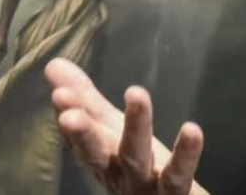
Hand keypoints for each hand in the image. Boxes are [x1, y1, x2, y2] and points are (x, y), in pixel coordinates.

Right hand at [45, 57, 204, 194]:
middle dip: (83, 133)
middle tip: (69, 115)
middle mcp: (117, 174)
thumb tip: (53, 63)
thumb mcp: (112, 131)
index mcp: (101, 156)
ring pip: (137, 159)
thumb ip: (86, 100)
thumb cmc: (138, 167)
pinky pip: (178, 178)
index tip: (60, 94)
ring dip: (135, 127)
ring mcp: (143, 187)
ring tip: (136, 93)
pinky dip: (185, 156)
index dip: (70, 114)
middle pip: (98, 153)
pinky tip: (192, 130)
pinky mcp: (173, 194)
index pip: (79, 134)